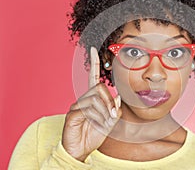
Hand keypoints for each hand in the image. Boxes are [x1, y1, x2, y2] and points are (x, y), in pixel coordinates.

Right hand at [62, 46, 121, 161]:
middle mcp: (84, 99)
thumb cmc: (93, 134)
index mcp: (93, 98)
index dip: (94, 63)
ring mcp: (77, 105)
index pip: (93, 77)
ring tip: (104, 123)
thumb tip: (118, 97)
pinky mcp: (72, 113)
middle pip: (99, 87)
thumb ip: (115, 110)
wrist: (81, 150)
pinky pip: (87, 108)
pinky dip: (97, 117)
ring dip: (104, 112)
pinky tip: (95, 124)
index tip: (94, 49)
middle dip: (109, 101)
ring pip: (95, 98)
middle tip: (113, 115)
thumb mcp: (110, 122)